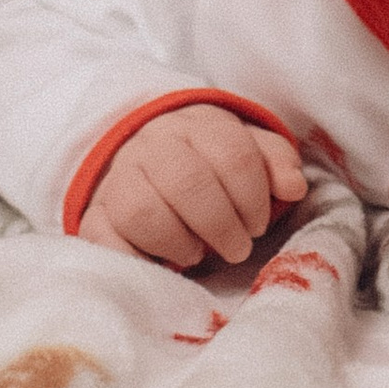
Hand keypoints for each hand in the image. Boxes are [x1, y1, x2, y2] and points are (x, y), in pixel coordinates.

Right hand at [81, 108, 307, 267]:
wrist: (141, 155)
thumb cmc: (206, 161)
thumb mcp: (246, 149)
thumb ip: (274, 162)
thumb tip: (294, 186)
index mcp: (197, 125)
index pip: (233, 154)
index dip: (253, 197)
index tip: (258, 224)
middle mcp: (153, 145)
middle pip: (187, 181)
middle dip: (221, 224)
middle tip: (237, 247)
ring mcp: (118, 178)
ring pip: (141, 210)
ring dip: (178, 241)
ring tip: (196, 252)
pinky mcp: (94, 214)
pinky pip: (104, 239)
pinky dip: (136, 257)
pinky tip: (160, 261)